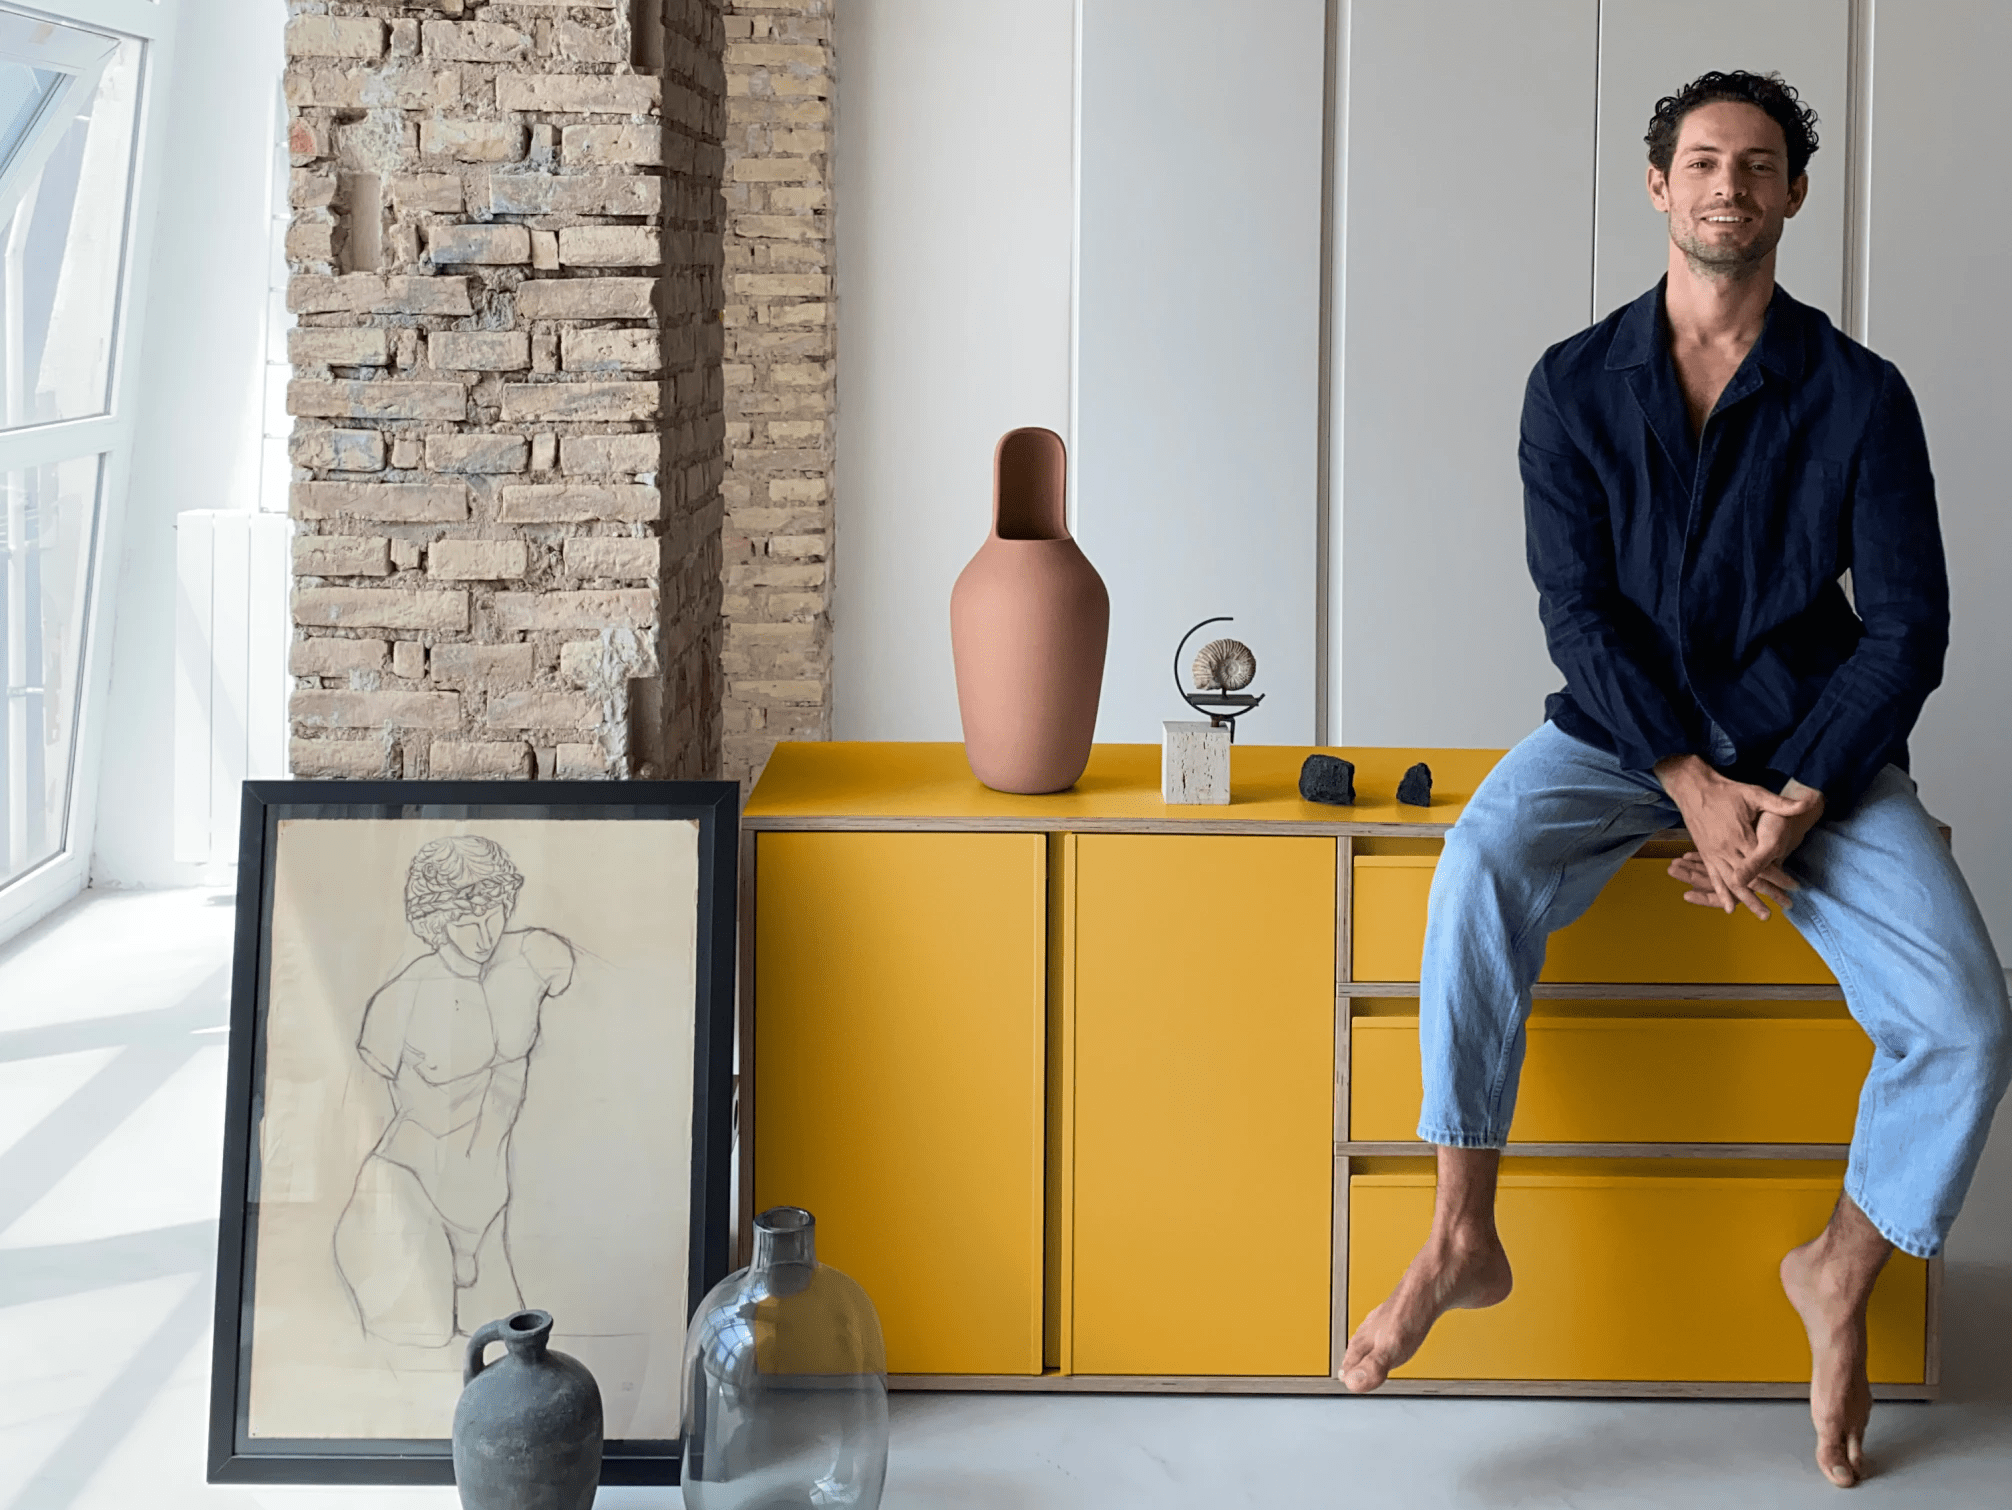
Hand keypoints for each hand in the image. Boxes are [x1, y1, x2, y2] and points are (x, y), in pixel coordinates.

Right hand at [1654, 756, 1823, 918]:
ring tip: (1764, 914)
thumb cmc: (1725, 791)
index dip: (1780, 877)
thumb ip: (1779, 803)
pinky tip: (1729, 908)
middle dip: (1769, 893)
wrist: (1693, 788)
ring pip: (1733, 883)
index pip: (1764, 864)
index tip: (1795, 887)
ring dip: (1748, 900)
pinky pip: (1714, 878)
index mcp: (1740, 836)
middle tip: (1787, 906)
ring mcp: (1714, 853)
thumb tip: (1805, 804)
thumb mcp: (1754, 794)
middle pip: (1750, 878)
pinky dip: (1721, 894)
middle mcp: (1726, 849)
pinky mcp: (1705, 854)